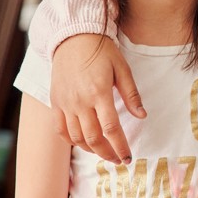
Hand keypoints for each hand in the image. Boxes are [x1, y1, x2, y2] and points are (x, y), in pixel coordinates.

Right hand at [50, 34, 143, 163]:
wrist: (73, 37)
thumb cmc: (101, 51)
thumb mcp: (122, 68)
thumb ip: (131, 94)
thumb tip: (142, 116)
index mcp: (99, 93)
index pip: (111, 129)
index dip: (120, 147)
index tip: (128, 157)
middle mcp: (80, 101)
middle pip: (94, 138)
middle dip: (108, 154)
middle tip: (119, 160)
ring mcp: (65, 103)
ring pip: (76, 137)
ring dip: (91, 150)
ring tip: (104, 153)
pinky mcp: (55, 102)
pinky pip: (60, 129)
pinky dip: (71, 141)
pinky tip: (83, 143)